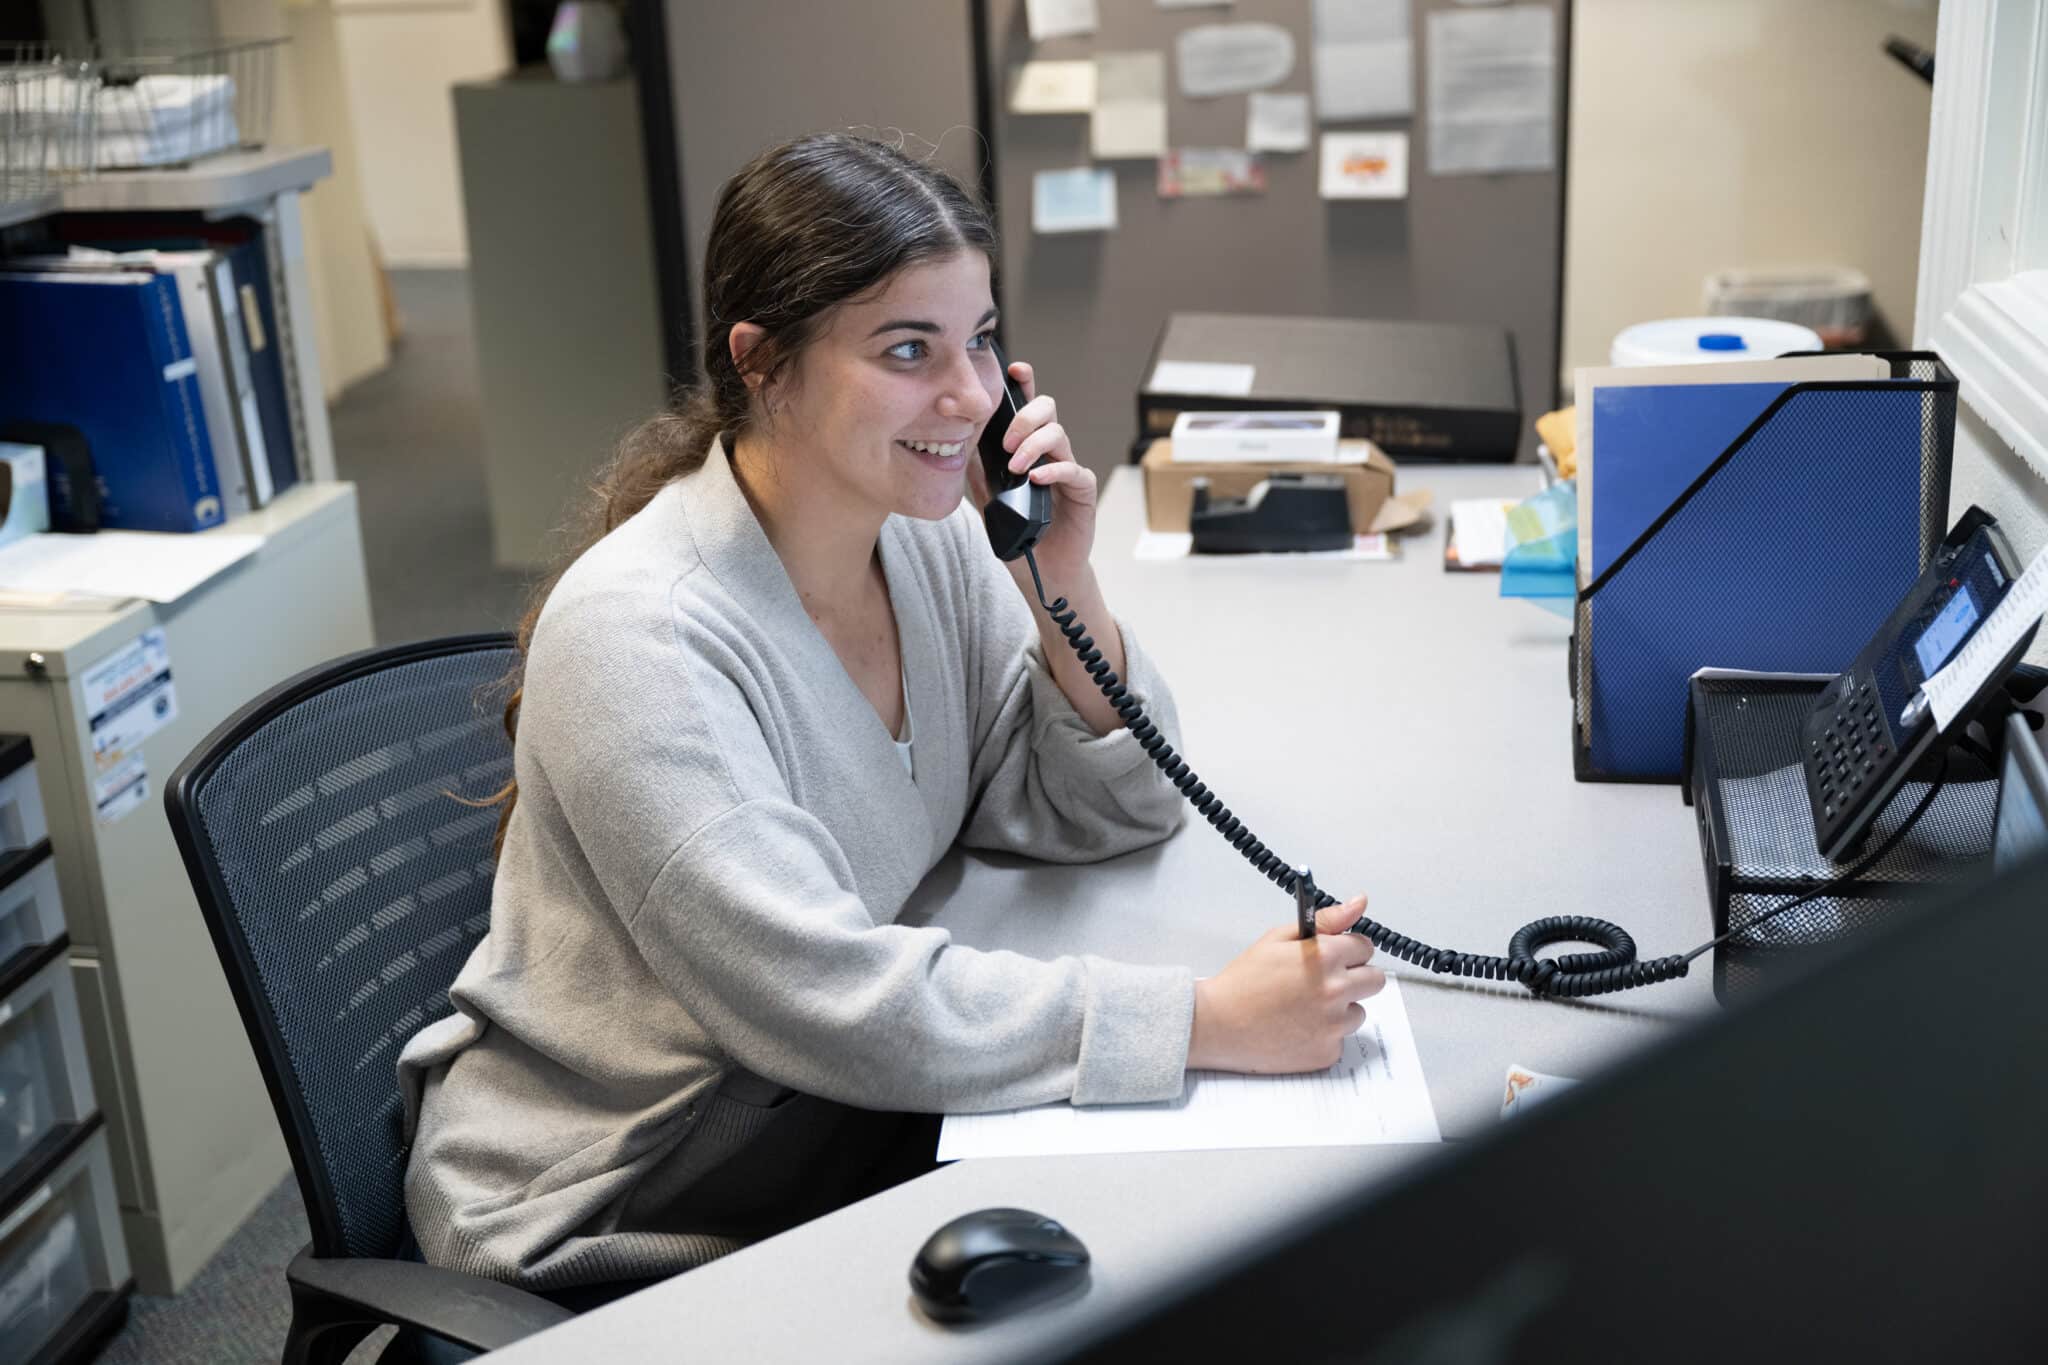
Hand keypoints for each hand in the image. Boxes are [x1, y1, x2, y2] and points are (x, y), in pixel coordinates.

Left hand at [966, 359, 1097, 583]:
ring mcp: (1067, 470)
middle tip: (1006, 442)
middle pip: (1048, 410)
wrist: (1040, 569)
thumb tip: (958, 442)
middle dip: (1026, 417)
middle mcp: (1051, 452)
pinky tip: (1037, 478)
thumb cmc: (1017, 530)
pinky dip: (1054, 471)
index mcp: (1029, 447)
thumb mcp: (987, 496)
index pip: (1027, 407)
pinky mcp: (1082, 492)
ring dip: (1034, 445)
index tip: (1015, 371)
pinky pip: (1073, 471)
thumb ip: (979, 468)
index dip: (1024, 384)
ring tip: (1016, 466)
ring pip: (1059, 435)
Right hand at [1186, 897, 1383, 1073]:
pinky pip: (1340, 1040)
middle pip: (1374, 980)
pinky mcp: (1327, 1053)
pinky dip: (1324, 1035)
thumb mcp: (1278, 939)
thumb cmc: (1243, 981)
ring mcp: (1334, 1026)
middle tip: (1322, 982)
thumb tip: (1359, 904)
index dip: (1346, 950)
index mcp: (1325, 958)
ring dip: (1340, 1009)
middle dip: (1354, 977)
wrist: (1217, 1025)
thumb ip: (1326, 921)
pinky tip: (1297, 1029)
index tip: (1331, 957)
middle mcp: (1336, 991)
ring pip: (1358, 1012)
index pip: (1364, 947)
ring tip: (1303, 1008)